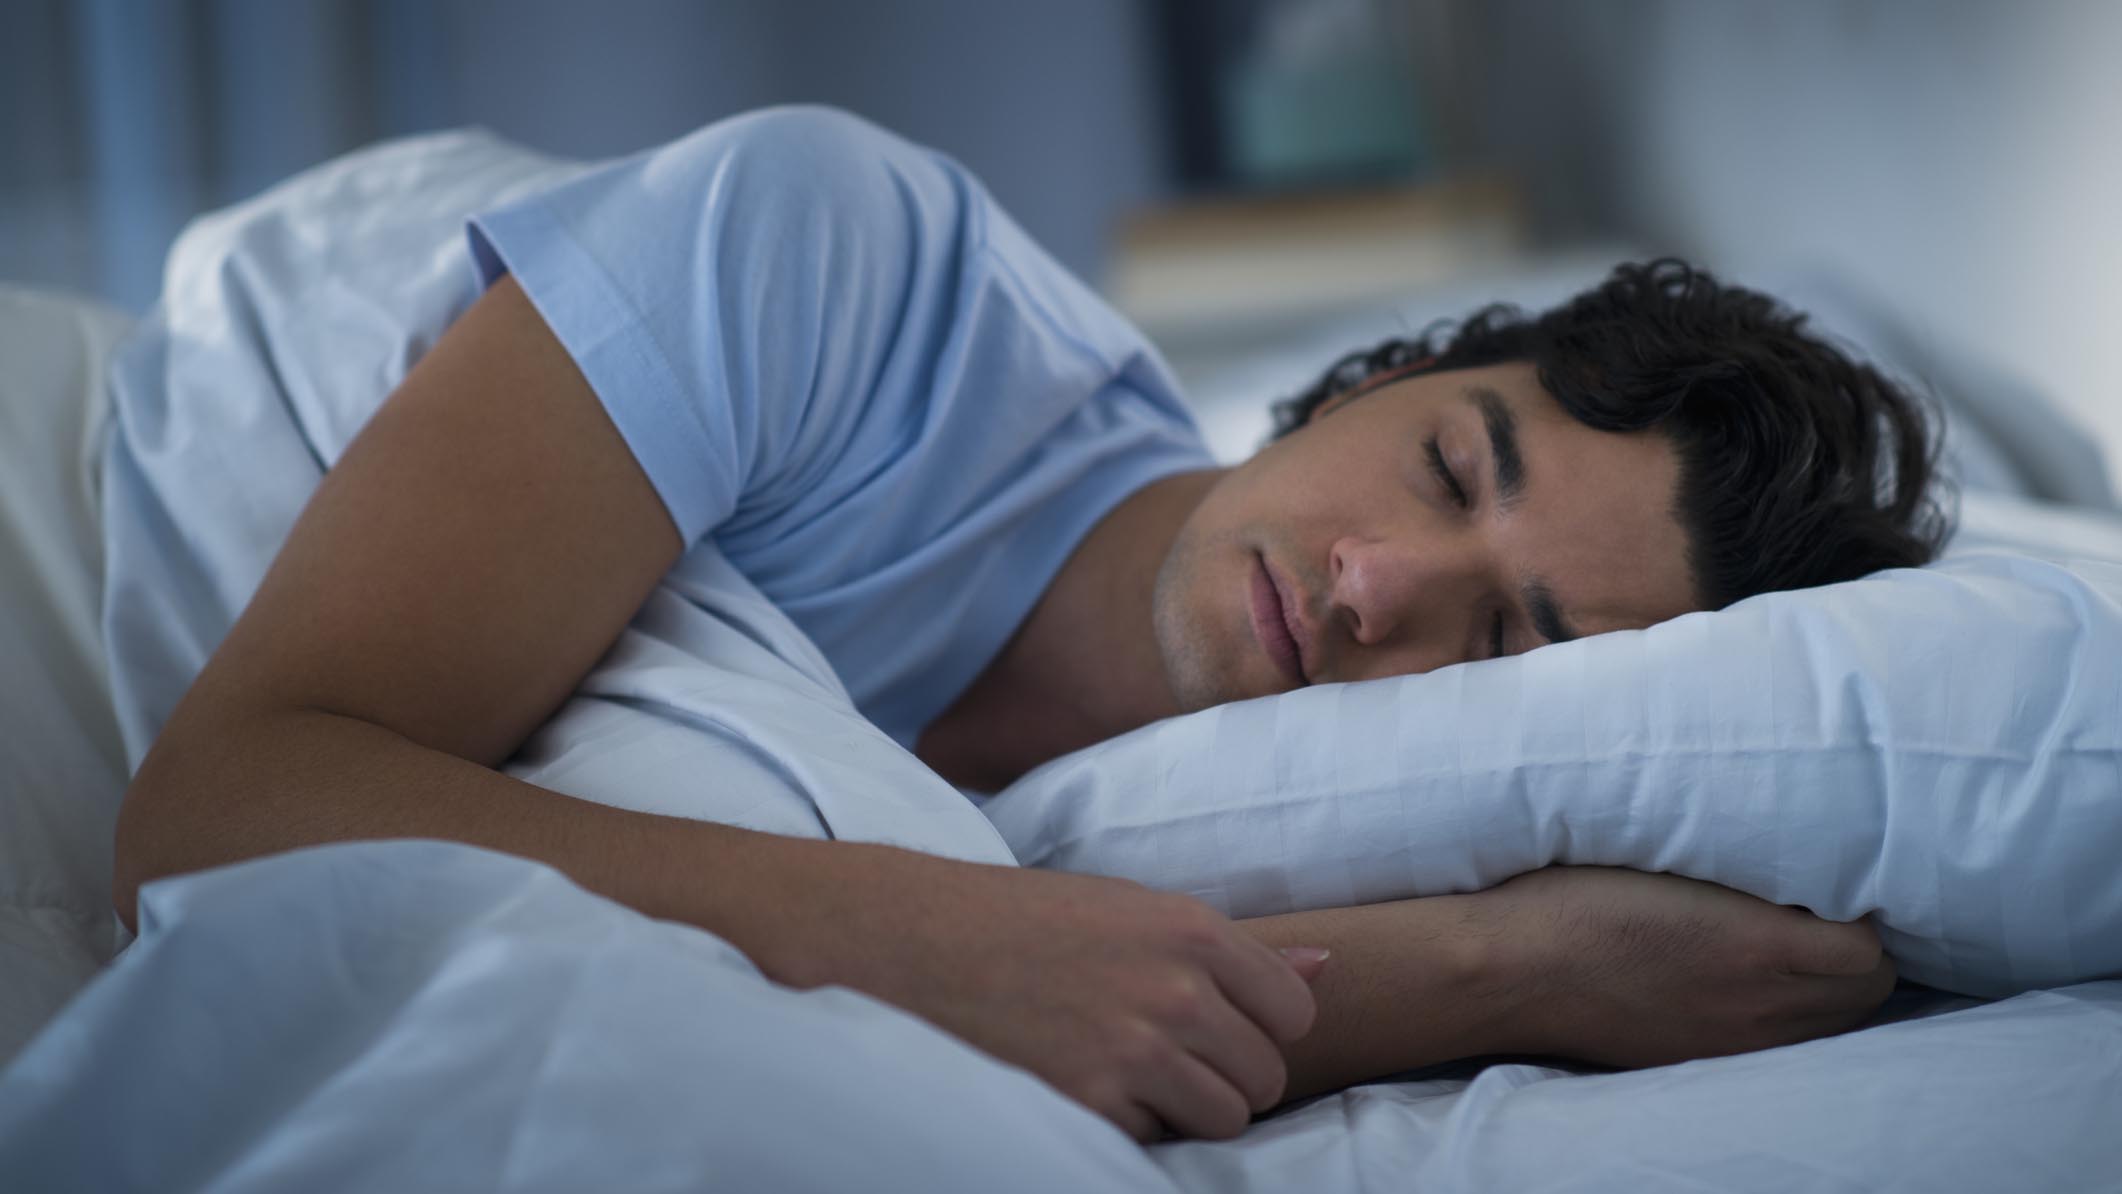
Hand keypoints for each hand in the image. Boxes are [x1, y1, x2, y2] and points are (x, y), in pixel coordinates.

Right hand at [772, 845, 1326, 1141]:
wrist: (910, 941)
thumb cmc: (1023, 920)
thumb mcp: (1132, 909)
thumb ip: (1233, 950)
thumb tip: (1327, 970)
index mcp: (1191, 930)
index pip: (1292, 1014)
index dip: (1256, 1027)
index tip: (1211, 1023)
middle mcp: (1175, 990)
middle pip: (1263, 1076)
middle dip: (1222, 1075)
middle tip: (1158, 1052)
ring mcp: (1134, 1052)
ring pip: (1222, 1119)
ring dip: (1183, 1109)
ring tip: (1124, 1072)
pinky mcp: (1090, 1105)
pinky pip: (1154, 1143)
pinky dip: (1127, 1127)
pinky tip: (1082, 1086)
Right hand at [1469, 866, 1895, 1067]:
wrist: (1513, 969)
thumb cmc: (1577, 896)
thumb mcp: (1667, 858)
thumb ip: (1741, 864)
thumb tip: (1794, 861)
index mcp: (1755, 947)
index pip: (1864, 948)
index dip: (1859, 908)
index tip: (1829, 878)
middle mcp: (1758, 1006)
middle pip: (1866, 993)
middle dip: (1858, 950)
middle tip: (1821, 910)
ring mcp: (1733, 1042)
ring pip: (1835, 1026)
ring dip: (1832, 987)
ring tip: (1793, 948)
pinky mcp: (1701, 1059)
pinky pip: (1785, 1047)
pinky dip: (1792, 1016)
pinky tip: (1753, 984)